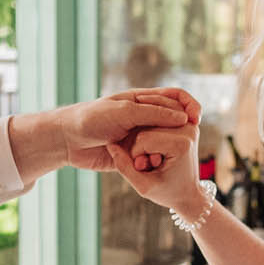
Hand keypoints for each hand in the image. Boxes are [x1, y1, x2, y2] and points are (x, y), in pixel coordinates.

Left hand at [59, 88, 199, 171]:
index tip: (197, 120)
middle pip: (173, 121)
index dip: (189, 106)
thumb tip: (183, 117)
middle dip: (179, 133)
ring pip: (163, 142)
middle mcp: (143, 116)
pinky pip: (150, 157)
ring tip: (160, 157)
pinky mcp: (132, 154)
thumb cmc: (92, 120)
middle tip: (183, 143)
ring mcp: (138, 135)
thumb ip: (153, 114)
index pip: (175, 97)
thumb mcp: (125, 113)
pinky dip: (153, 162)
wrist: (66, 140)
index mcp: (142, 99)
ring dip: (165, 150)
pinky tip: (153, 167)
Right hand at [107, 123, 202, 213]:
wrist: (189, 193)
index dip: (136, 157)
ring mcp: (187, 123)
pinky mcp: (182, 122)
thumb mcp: (143, 186)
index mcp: (181, 144)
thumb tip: (111, 144)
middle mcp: (187, 128)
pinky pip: (153, 122)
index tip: (145, 169)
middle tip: (150, 164)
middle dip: (140, 148)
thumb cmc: (167, 192)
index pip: (142, 140)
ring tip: (153, 159)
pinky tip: (154, 150)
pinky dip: (148, 137)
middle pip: (144, 129)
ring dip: (143, 143)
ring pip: (146, 124)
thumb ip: (124, 167)